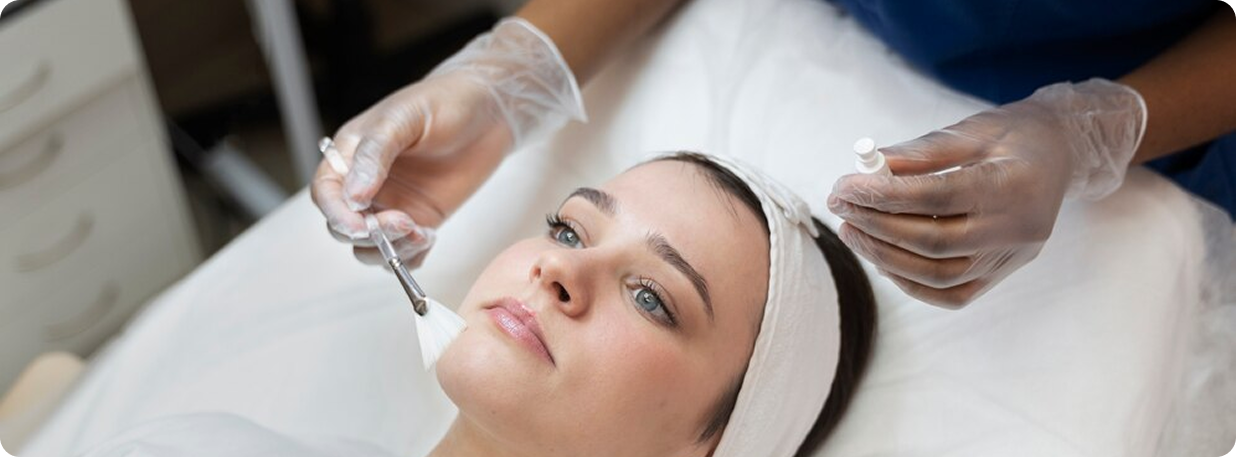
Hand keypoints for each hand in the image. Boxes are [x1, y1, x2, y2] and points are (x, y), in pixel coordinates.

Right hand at [311, 18, 585, 266]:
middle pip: (345, 226)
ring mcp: (393, 204)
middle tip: (403, 222)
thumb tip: (352, 196)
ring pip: (371, 246)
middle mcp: (366, 184)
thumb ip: (375, 154)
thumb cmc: (444, 102)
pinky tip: (430, 237)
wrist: (490, 110)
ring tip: (421, 233)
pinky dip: (412, 256)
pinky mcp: (421, 219)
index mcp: (351, 155)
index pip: (326, 194)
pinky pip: (404, 252)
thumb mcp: (403, 118)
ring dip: (391, 250)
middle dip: (369, 234)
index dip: (337, 214)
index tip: (362, 225)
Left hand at [828, 79, 1145, 307]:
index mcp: (1014, 184)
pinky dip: (911, 281)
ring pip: (939, 274)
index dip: (884, 195)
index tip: (845, 186)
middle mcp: (1018, 228)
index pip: (937, 198)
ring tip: (852, 230)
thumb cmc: (1013, 135)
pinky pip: (951, 293)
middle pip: (933, 242)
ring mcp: (1013, 257)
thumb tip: (868, 169)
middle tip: (840, 207)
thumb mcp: (971, 129)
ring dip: (886, 257)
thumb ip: (921, 152)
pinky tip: (882, 256)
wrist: (1061, 154)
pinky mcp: (1004, 273)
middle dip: (876, 226)